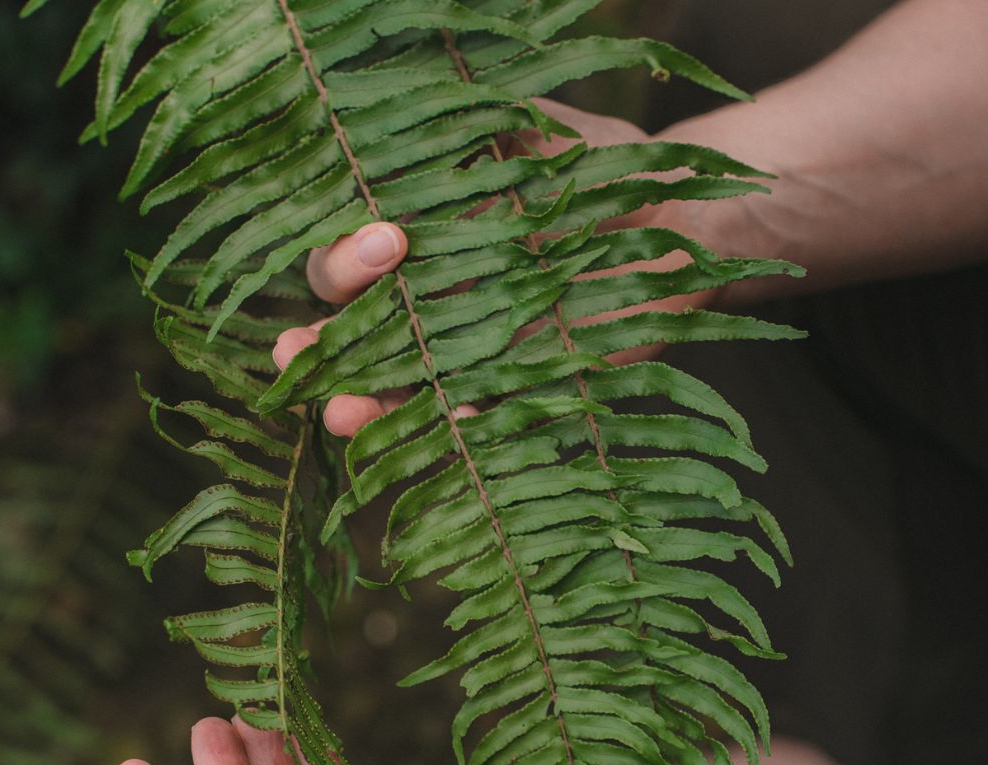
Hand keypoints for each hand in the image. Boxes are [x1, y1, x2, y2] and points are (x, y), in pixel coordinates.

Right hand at [274, 99, 702, 438]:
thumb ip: (482, 131)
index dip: (343, 250)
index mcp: (417, 226)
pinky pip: (479, 413)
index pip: (346, 246)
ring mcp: (470, 345)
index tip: (388, 237)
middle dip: (324, 337)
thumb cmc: (599, 167)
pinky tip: (448, 426)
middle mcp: (430, 290)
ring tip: (335, 413)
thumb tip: (426, 114)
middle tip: (305, 344)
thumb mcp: (538, 134)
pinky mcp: (520, 385)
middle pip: (352, 321)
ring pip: (395, 380)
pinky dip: (461, 425)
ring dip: (360, 402)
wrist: (682, 220)